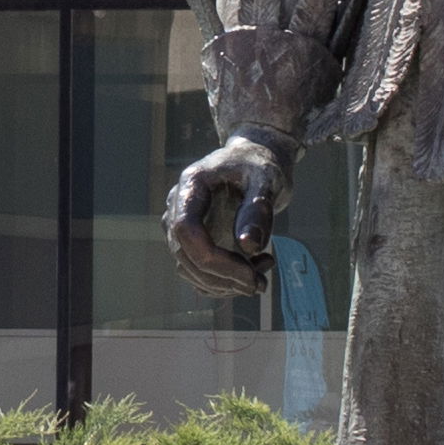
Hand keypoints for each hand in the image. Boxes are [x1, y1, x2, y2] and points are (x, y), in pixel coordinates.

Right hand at [166, 135, 293, 299]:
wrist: (255, 160)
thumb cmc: (261, 165)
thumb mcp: (266, 180)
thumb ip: (257, 210)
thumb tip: (249, 246)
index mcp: (191, 185)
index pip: (186, 230)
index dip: (213, 259)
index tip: (249, 275)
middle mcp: (177, 206)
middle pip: (185, 254)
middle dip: (223, 277)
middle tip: (260, 284)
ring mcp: (181, 225)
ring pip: (189, 269)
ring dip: (224, 283)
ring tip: (264, 269)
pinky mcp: (192, 240)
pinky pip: (198, 271)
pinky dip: (224, 280)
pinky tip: (254, 266)